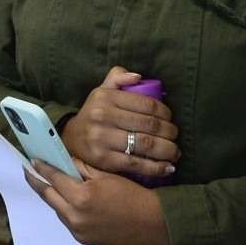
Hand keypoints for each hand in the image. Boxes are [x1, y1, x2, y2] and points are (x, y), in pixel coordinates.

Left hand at [26, 158, 169, 244]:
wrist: (152, 223)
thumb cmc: (132, 194)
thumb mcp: (105, 175)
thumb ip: (81, 169)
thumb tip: (65, 162)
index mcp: (80, 196)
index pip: (53, 178)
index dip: (41, 168)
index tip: (31, 160)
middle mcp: (74, 215)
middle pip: (48, 195)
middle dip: (38, 182)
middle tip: (29, 171)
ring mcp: (77, 230)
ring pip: (56, 209)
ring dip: (52, 196)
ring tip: (48, 184)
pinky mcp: (83, 240)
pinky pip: (67, 220)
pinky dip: (64, 209)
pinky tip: (67, 201)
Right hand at [61, 66, 178, 178]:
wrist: (69, 138)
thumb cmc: (93, 113)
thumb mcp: (101, 91)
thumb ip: (118, 77)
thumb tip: (138, 77)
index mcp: (106, 98)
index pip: (146, 104)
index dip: (166, 112)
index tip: (170, 119)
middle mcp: (103, 116)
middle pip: (149, 125)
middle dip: (170, 132)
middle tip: (175, 136)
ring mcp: (103, 139)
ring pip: (145, 145)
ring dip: (167, 150)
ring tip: (175, 152)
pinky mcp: (104, 160)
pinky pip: (136, 164)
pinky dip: (156, 167)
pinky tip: (168, 167)